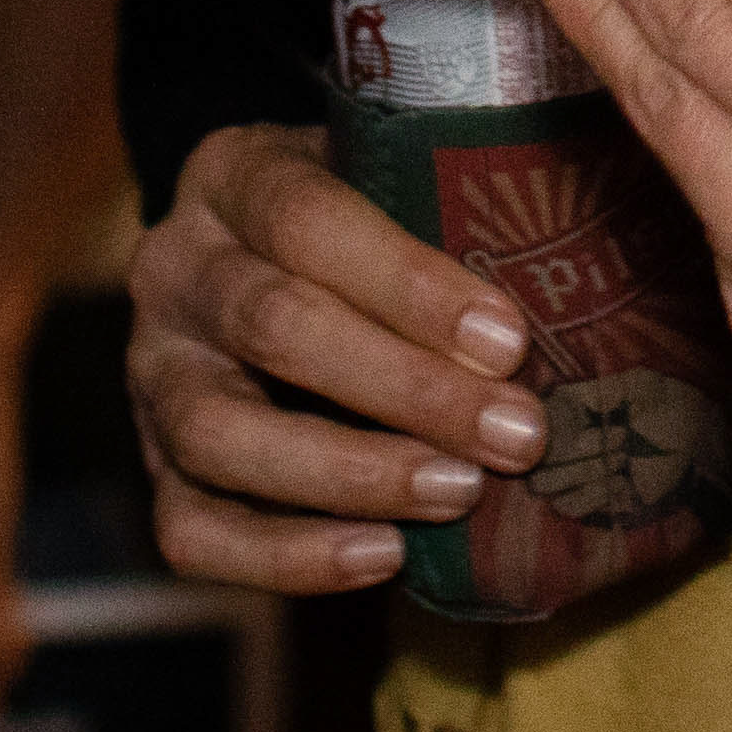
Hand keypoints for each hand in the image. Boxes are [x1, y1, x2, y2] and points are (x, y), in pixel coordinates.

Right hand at [127, 121, 548, 597]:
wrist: (266, 260)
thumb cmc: (367, 221)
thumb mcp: (392, 177)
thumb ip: (451, 210)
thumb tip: (582, 284)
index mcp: (232, 173)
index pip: (306, 219)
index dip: (408, 285)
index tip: (508, 341)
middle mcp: (174, 268)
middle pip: (271, 327)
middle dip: (405, 390)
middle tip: (515, 435)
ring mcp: (149, 372)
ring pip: (219, 434)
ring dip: (350, 474)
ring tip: (458, 494)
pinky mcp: (150, 465)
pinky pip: (193, 530)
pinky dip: (286, 558)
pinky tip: (384, 558)